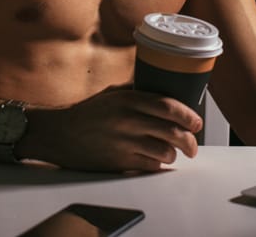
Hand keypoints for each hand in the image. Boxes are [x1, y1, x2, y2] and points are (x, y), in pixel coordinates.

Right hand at [28, 85, 203, 171]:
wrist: (59, 134)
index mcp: (128, 100)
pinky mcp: (119, 162)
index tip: (196, 122)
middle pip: (172, 131)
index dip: (188, 115)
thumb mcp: (112, 94)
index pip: (169, 106)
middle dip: (189, 140)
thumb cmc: (86, 113)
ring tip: (171, 153)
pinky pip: (149, 166)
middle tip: (192, 144)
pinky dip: (157, 165)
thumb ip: (136, 91)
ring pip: (164, 152)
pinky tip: (156, 161)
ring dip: (173, 154)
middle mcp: (128, 120)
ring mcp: (124, 143)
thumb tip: (162, 90)